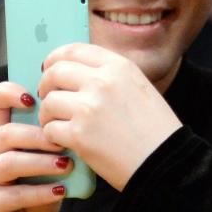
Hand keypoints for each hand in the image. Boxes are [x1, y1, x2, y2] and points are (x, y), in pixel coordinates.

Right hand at [0, 81, 67, 211]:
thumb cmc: (42, 190)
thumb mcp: (51, 160)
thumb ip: (56, 139)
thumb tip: (79, 120)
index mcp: (0, 131)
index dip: (10, 92)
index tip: (35, 98)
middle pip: (6, 132)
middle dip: (39, 135)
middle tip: (66, 141)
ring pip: (9, 161)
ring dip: (41, 163)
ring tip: (67, 166)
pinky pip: (11, 193)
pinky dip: (39, 192)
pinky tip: (61, 192)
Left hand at [39, 43, 182, 190]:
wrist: (165, 162)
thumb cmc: (155, 129)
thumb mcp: (139, 86)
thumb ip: (110, 75)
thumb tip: (74, 72)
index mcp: (119, 66)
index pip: (74, 50)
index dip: (55, 59)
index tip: (50, 69)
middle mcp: (102, 81)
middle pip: (55, 72)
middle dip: (46, 85)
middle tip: (48, 98)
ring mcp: (89, 107)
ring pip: (49, 101)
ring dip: (48, 114)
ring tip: (58, 124)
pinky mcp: (79, 135)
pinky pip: (50, 129)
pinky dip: (53, 137)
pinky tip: (64, 142)